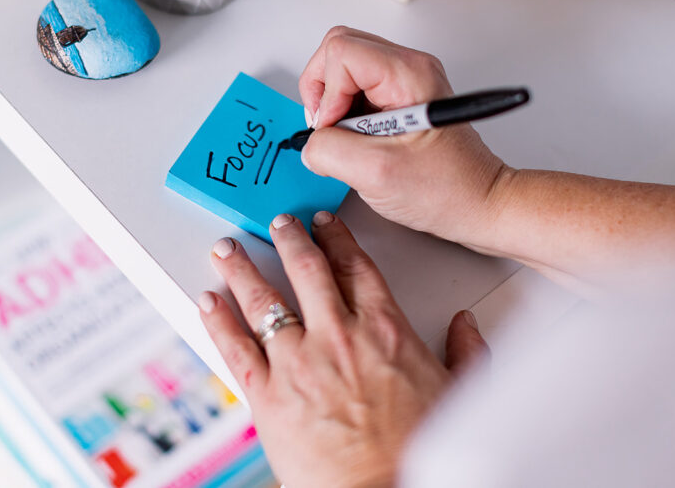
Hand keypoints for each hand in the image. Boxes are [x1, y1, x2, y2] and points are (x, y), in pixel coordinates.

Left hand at [199, 212, 488, 487]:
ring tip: (228, 249)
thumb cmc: (419, 452)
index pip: (355, 267)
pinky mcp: (268, 394)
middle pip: (307, 270)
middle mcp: (337, 336)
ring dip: (242, 268)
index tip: (325, 225)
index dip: (337, 238)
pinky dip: (218, 319)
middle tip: (279, 223)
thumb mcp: (460, 393)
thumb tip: (467, 326)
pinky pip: (235, 346)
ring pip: (263, 299)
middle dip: (290, 238)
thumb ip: (465, 352)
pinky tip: (208, 300)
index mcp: (384, 329)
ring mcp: (298, 362)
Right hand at [298, 27, 508, 247]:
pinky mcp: (399, 97)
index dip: (326, 92)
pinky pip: (355, 88)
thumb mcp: (375, 173)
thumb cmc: (447, 189)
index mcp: (409, 73)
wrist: (478, 204)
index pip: (341, 51)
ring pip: (343, 67)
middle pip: (339, 48)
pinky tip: (359, 140)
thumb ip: (328, 150)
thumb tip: (310, 142)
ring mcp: (404, 80)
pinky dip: (345, 113)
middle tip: (330, 129)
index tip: (333, 129)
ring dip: (333, 104)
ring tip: (348, 138)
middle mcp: (408, 67)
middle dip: (322, 90)